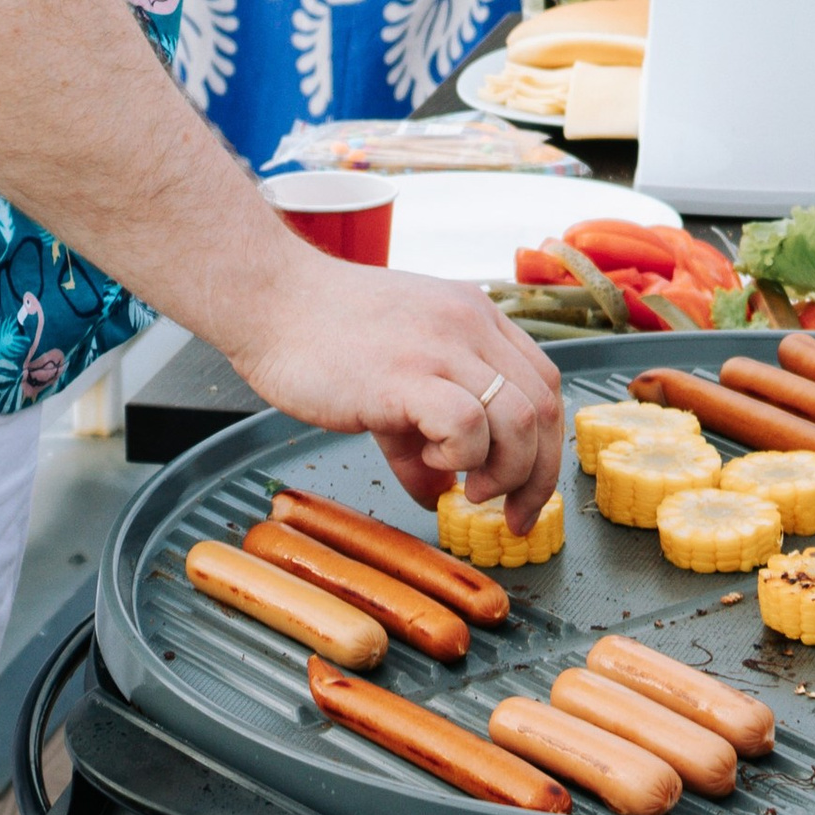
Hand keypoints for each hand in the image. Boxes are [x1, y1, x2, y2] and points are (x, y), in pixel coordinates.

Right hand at [223, 241, 563, 531]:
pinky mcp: (405, 374)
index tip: (525, 493)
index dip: (546, 446)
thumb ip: (420, 432)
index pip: (544, 384)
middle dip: (537, 475)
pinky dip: (462, 457)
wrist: (268, 300)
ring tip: (468, 490)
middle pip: (545, 407)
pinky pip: (467, 424)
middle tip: (510, 514)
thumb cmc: (320, 334)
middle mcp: (470, 325)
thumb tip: (435, 492)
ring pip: (520, 419)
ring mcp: (441, 345)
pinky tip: (432, 464)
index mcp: (474, 318)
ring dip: (506, 472)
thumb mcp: (392, 375)